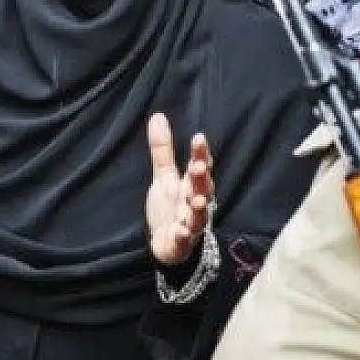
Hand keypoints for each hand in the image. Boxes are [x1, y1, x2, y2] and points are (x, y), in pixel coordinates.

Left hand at [145, 113, 215, 265]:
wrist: (168, 243)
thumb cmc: (171, 206)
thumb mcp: (164, 176)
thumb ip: (163, 150)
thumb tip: (157, 116)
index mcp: (191, 185)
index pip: (200, 167)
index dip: (200, 154)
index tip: (198, 138)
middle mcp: (194, 203)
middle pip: (202, 190)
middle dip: (201, 179)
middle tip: (198, 168)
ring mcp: (190, 224)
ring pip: (198, 216)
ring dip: (198, 209)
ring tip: (196, 201)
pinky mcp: (181, 243)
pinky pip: (184, 240)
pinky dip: (183, 236)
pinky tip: (180, 231)